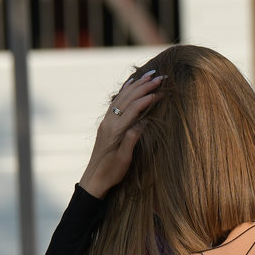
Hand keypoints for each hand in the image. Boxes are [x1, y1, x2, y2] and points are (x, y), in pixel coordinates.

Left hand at [79, 70, 162, 197]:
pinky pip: (117, 101)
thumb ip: (131, 139)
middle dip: (144, 86)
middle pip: (128, 98)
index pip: (133, 109)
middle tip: (160, 77)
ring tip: (149, 75)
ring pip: (122, 97)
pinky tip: (132, 83)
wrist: (94, 179)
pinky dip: (125, 90)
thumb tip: (143, 123)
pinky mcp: (106, 123)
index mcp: (114, 130)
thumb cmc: (110, 173)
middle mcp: (109, 122)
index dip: (147, 99)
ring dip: (136, 84)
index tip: (161, 92)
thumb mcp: (124, 159)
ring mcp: (106, 121)